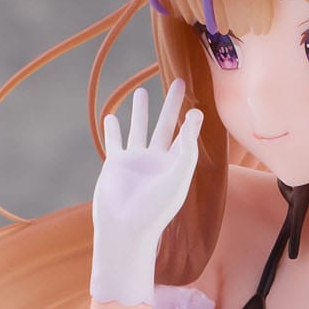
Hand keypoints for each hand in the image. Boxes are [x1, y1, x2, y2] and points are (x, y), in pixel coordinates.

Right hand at [89, 79, 201, 307]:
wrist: (126, 227)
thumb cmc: (156, 207)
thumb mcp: (178, 176)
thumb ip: (187, 147)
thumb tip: (195, 115)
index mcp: (175, 165)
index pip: (187, 137)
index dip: (192, 122)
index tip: (196, 106)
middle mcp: (156, 160)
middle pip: (165, 124)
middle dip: (171, 104)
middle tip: (177, 81)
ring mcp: (135, 161)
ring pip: (139, 128)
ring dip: (140, 111)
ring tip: (141, 91)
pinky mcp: (116, 163)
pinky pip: (114, 141)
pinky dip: (112, 129)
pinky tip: (111, 116)